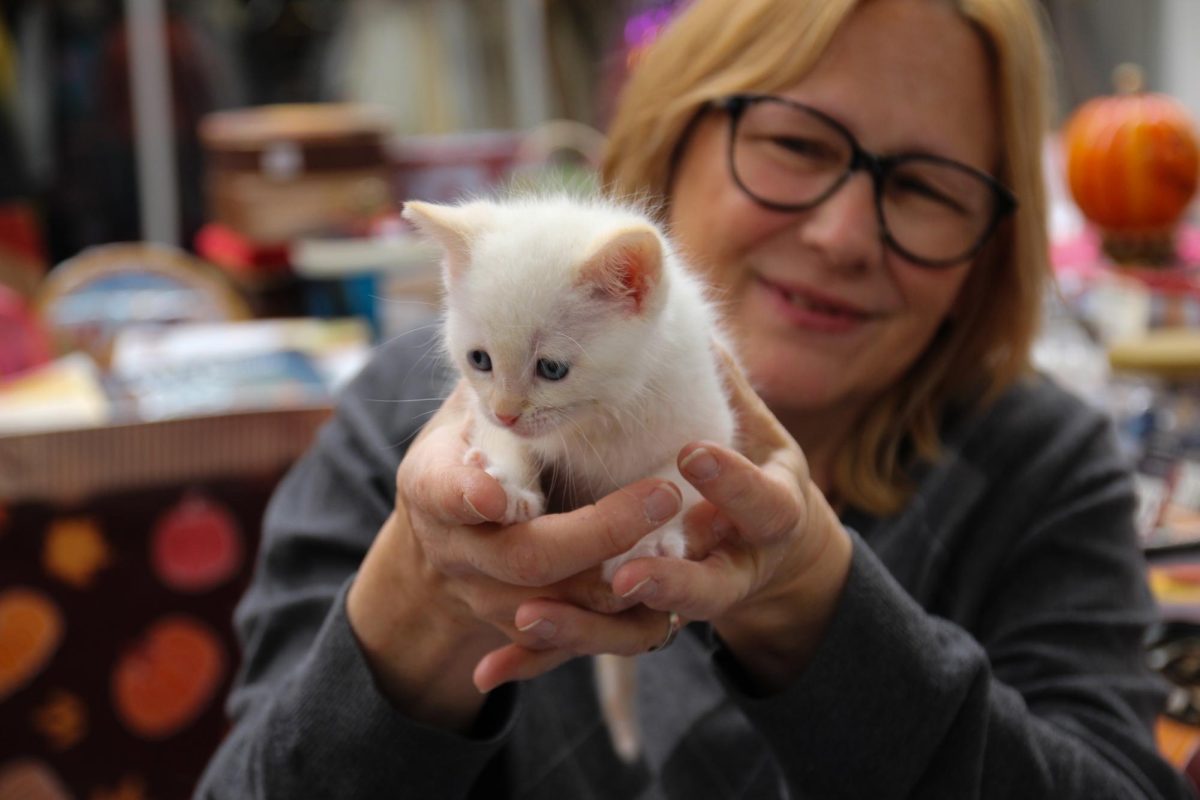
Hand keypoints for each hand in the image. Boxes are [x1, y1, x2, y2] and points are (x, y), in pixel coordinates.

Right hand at [347, 382, 683, 727]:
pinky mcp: (523, 630)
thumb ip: (497, 389)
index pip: (444, 491)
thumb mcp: (466, 414)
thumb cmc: (470, 452)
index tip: (499, 497)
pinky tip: (667, 594)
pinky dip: (621, 627)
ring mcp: (487, 598)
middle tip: (661, 494)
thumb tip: (541, 327)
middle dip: (596, 532)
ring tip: (679, 542)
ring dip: (620, 582)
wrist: (442, 542)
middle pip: (523, 557)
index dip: (470, 496)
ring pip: (556, 610)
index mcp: (432, 485)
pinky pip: (576, 643)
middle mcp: (456, 550)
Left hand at [505, 352, 853, 692]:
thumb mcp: (753, 428)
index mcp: (774, 515)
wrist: (764, 544)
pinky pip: (586, 652)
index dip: (736, 486)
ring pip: (638, 632)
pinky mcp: (637, 627)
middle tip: (621, 572)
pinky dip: (538, 662)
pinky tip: (489, 669)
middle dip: (662, 578)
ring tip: (532, 619)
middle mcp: (734, 569)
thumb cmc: (754, 468)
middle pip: (707, 590)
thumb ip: (721, 384)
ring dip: (583, 630)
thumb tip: (690, 312)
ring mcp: (685, 604)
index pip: (767, 508)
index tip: (693, 457)